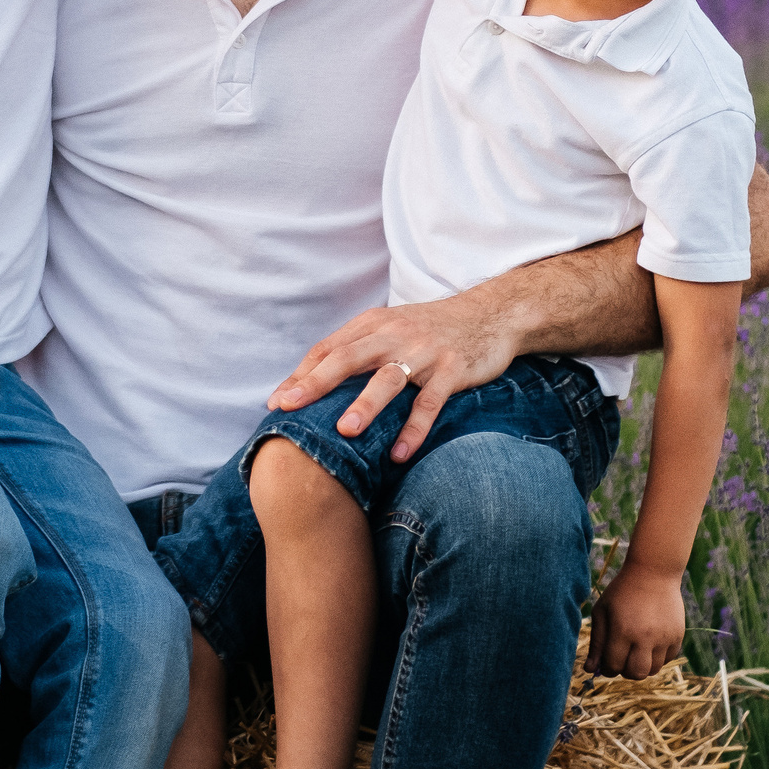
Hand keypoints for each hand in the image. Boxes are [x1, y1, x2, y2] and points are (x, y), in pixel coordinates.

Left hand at [267, 294, 516, 461]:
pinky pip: (430, 402)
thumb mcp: (392, 328)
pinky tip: (399, 454)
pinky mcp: (453, 369)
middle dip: (316, 384)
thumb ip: (358, 348)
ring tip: (345, 431)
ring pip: (388, 378)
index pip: (328, 348)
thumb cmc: (431, 329)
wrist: (492, 314)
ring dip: (365, 405)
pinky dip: (414, 428)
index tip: (276, 404)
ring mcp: (425, 352)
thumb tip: (313, 384)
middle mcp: (395, 334)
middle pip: (348, 358)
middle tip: (290, 410)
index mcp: (374, 324)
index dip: (301, 375)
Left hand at [587, 562, 686, 678]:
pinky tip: (650, 643)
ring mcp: (664, 637)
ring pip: (654, 670)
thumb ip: (596, 643)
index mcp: (622, 631)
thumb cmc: (622, 591)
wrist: (653, 572)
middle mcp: (645, 637)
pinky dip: (658, 657)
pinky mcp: (678, 635)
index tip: (607, 660)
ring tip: (636, 650)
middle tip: (623, 659)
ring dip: (643, 665)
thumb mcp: (602, 612)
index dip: (608, 668)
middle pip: (636, 674)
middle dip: (626, 671)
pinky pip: (668, 659)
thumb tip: (589, 670)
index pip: (614, 666)